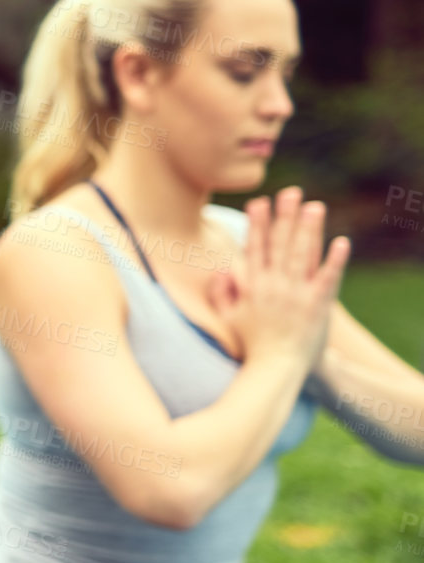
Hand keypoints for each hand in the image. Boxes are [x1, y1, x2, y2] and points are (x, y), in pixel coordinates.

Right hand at [205, 187, 348, 368]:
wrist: (275, 369)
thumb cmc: (250, 344)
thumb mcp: (227, 317)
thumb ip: (221, 292)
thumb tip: (220, 269)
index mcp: (252, 286)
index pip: (255, 248)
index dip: (258, 224)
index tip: (259, 203)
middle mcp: (274, 285)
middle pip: (280, 244)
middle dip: (285, 216)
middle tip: (291, 193)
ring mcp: (296, 294)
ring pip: (302, 254)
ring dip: (309, 229)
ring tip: (314, 206)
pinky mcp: (318, 305)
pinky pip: (328, 278)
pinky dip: (335, 260)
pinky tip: (342, 242)